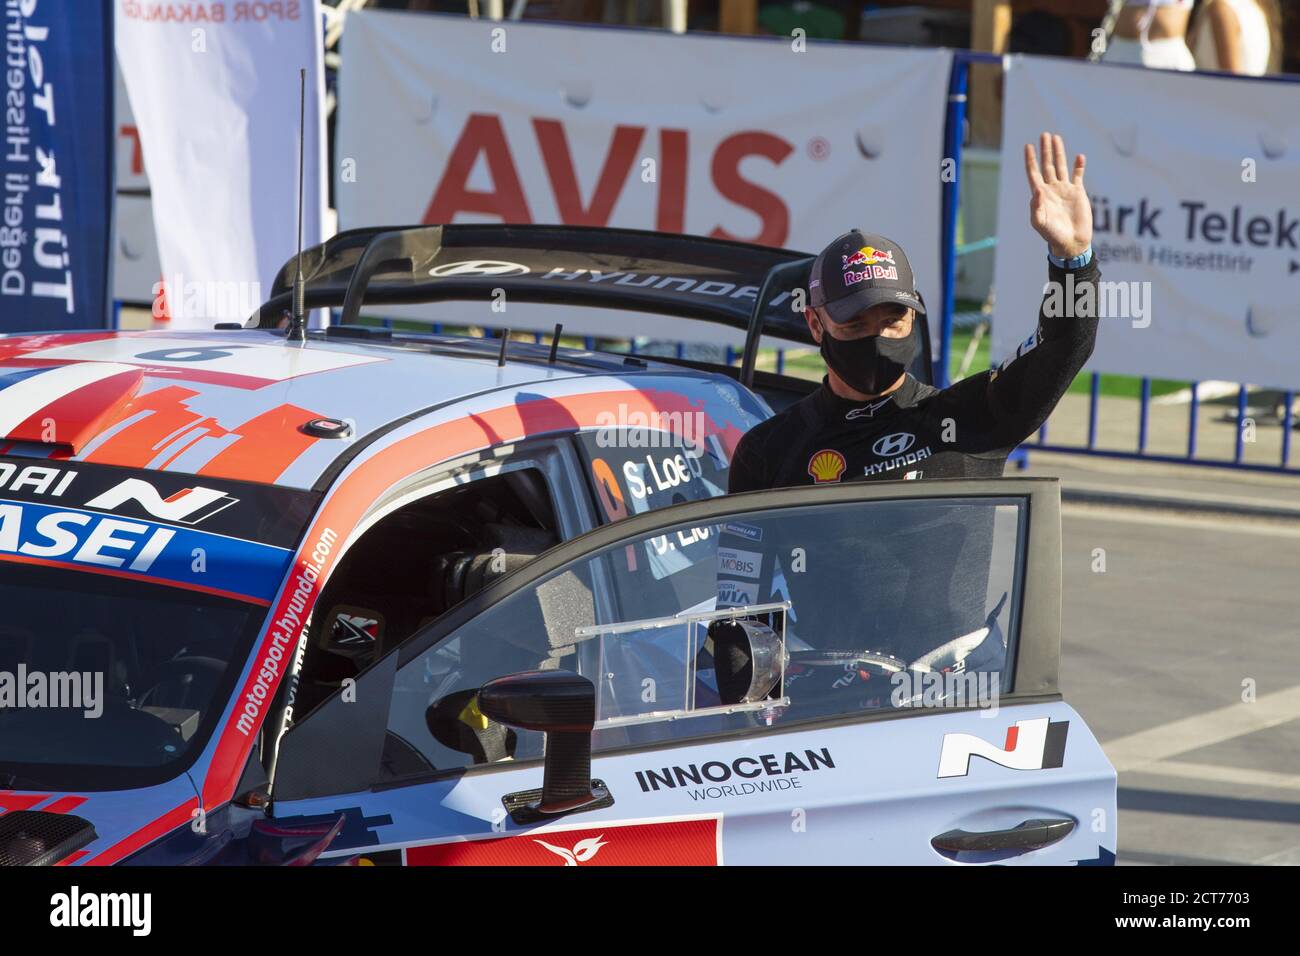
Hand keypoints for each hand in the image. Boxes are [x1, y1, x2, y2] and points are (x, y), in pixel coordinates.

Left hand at [1024, 132, 1091, 259]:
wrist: (1071, 242)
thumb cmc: (1052, 235)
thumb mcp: (1040, 223)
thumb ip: (1036, 207)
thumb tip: (1037, 190)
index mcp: (1040, 195)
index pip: (1034, 173)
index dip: (1030, 160)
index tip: (1028, 146)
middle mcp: (1051, 189)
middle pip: (1047, 165)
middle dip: (1045, 150)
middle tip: (1044, 135)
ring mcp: (1064, 190)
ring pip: (1060, 166)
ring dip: (1059, 152)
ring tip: (1056, 138)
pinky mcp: (1078, 193)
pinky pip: (1078, 176)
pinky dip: (1078, 166)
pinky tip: (1079, 156)